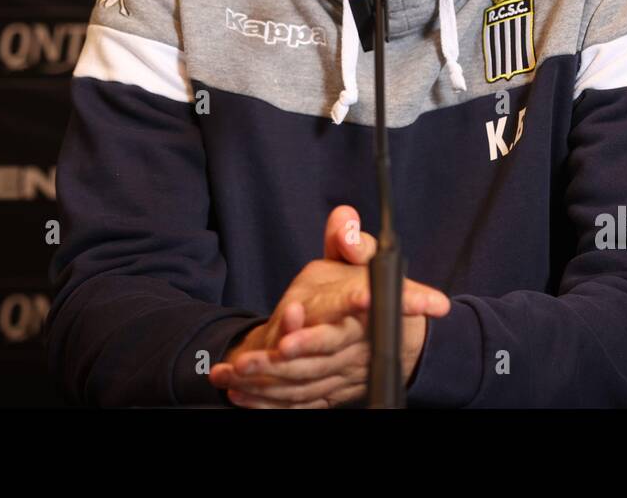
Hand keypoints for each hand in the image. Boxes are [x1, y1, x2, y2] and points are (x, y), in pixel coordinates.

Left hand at [210, 206, 445, 406]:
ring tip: (235, 371)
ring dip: (269, 379)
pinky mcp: (330, 391)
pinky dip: (268, 402)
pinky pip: (299, 401)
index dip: (344, 306)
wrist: (391, 334)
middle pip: (326, 350)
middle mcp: (356, 343)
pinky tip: (239, 394)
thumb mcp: (364, 258)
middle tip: (266, 350)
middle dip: (295, 350)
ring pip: (307, 380)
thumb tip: (345, 224)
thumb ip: (352, 240)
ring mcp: (342, 371)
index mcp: (365, 307)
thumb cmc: (366, 288)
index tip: (308, 308)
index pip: (357, 305)